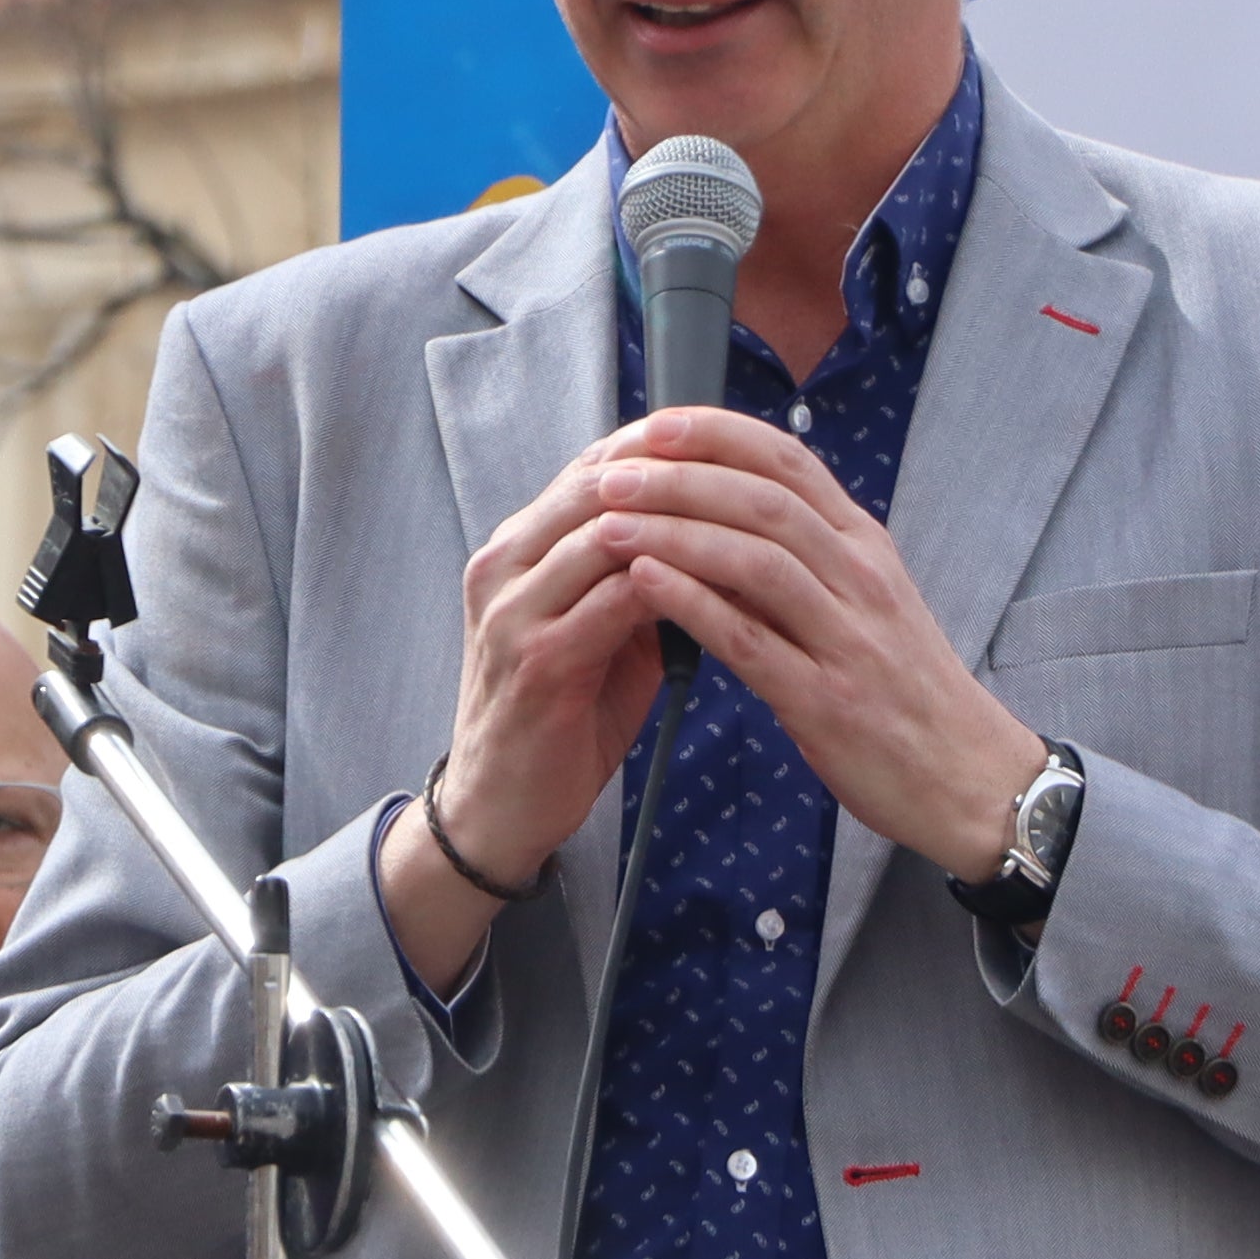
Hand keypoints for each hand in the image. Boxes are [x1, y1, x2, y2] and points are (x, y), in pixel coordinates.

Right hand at [390, 437, 700, 988]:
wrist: (500, 808)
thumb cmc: (560, 716)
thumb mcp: (596, 629)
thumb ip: (635, 575)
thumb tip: (710, 533)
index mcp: (516, 548)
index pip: (593, 465)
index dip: (665, 450)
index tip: (738, 451)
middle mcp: (503, 565)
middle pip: (599, 483)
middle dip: (682, 476)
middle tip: (759, 480)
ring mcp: (512, 610)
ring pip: (607, 531)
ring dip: (685, 526)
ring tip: (753, 529)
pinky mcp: (536, 661)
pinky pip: (616, 600)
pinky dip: (676, 586)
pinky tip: (726, 589)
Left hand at [570, 410, 1044, 872]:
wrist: (969, 775)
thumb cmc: (905, 689)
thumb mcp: (868, 601)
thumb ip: (807, 556)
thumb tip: (723, 513)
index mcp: (865, 546)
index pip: (789, 462)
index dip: (718, 434)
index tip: (656, 425)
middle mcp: (861, 578)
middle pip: (765, 500)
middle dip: (682, 478)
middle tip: (611, 473)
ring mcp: (848, 638)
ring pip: (756, 560)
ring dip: (674, 533)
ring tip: (610, 523)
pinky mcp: (826, 700)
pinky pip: (751, 640)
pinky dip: (693, 604)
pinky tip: (643, 583)